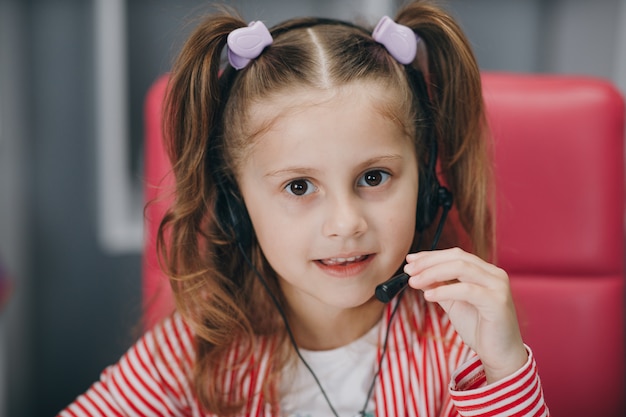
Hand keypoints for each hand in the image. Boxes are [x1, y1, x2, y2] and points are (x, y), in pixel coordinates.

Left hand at [404, 247, 527, 383]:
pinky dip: (444, 291)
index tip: (410, 261)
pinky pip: (467, 290)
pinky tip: (428, 296)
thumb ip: (439, 287)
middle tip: (409, 271)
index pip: (455, 255)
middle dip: (429, 262)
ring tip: (414, 282)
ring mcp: (498, 286)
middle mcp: (494, 274)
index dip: (431, 256)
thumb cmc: (479, 329)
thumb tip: (418, 274)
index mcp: (485, 272)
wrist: (500, 355)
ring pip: (461, 268)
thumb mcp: (453, 303)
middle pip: (457, 257)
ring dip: (433, 273)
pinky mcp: (497, 302)